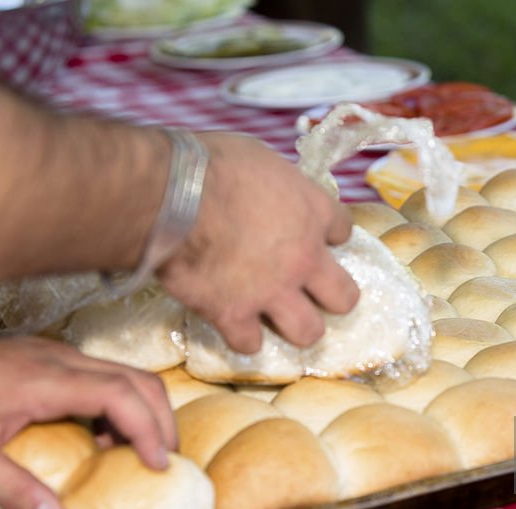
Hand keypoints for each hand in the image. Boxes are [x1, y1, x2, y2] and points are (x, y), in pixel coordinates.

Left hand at [0, 298, 175, 508]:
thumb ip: (10, 489)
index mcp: (48, 381)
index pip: (122, 394)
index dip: (149, 429)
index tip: (157, 464)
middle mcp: (66, 360)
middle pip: (140, 380)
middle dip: (163, 421)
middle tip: (164, 462)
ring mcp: (63, 354)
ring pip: (129, 375)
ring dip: (146, 412)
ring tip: (140, 454)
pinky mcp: (56, 357)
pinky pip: (108, 376)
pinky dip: (123, 406)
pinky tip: (104, 437)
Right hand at [157, 132, 359, 353]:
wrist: (170, 195)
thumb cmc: (210, 164)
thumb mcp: (260, 158)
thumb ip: (276, 185)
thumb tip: (270, 190)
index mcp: (312, 212)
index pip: (344, 230)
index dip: (330, 235)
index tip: (317, 235)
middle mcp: (303, 258)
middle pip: (344, 297)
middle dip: (333, 297)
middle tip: (313, 291)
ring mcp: (272, 292)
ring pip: (308, 332)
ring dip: (296, 326)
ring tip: (280, 318)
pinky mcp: (233, 314)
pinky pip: (249, 343)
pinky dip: (243, 336)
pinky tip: (236, 325)